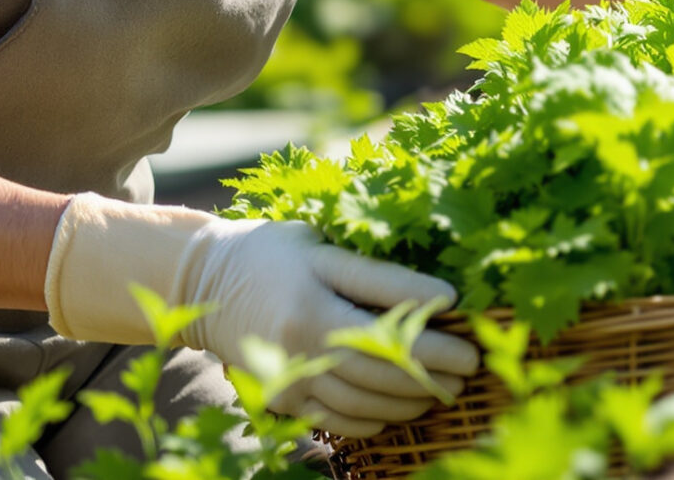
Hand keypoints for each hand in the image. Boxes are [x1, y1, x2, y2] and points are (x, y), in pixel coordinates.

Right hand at [44, 196, 479, 436]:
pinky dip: (369, 421)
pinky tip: (395, 411)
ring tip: (440, 391)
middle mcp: (299, 353)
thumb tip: (443, 299)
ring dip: (406, 402)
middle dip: (431, 379)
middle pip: (381, 377)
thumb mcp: (325, 251)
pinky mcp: (279, 398)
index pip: (391, 338)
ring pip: (361, 405)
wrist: (203, 282)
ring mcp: (288, 381)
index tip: (470, 350)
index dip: (436, 349)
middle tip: (468, 373)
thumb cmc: (275, 254)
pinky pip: (333, 420)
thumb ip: (383, 278)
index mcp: (313, 311)